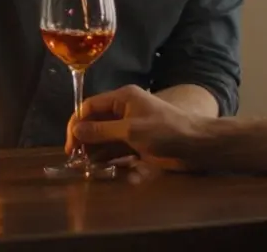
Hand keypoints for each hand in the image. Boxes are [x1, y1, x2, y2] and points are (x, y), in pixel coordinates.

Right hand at [67, 85, 202, 171]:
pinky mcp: (137, 143)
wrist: (197, 145)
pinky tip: (103, 168)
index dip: (76, 123)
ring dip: (95, 151)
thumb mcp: (131, 131)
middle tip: (76, 159)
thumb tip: (76, 131)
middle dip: (85, 140)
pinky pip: (116, 149)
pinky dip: (108, 158)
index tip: (70, 144)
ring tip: (87, 167)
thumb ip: (102, 131)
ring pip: (104, 138)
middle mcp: (124, 110)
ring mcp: (130, 127)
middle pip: (95, 123)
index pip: (90, 106)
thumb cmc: (165, 131)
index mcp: (123, 98)